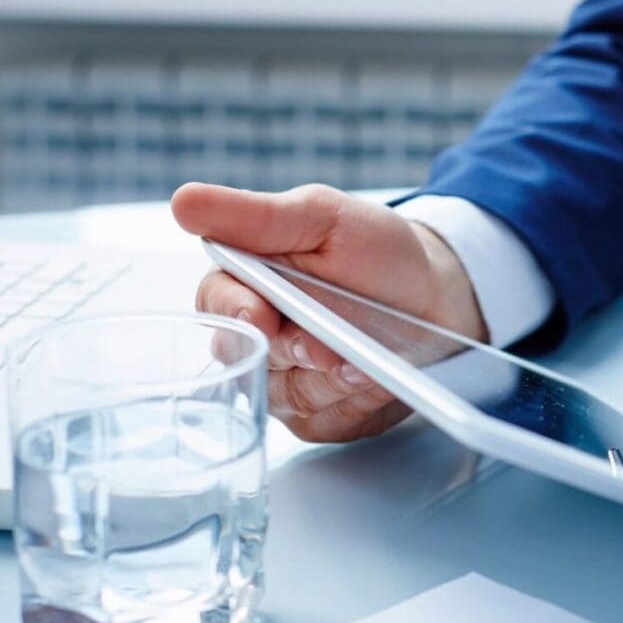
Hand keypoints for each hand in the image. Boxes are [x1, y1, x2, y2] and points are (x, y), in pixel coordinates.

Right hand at [171, 183, 487, 441]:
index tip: (261, 317)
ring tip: (368, 359)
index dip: (237, 312)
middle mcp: (257, 336)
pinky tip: (375, 379)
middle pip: (245, 359)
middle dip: (294, 351)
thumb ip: (256, 216)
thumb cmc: (378, 251)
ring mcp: (284, 379)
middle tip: (330, 347)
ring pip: (285, 395)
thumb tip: (183, 201)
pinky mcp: (317, 415)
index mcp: (247, 281)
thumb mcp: (322, 217)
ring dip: (331, 379)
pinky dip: (352, 401)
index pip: (217, 304)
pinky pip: (320, 420)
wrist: (439, 295)